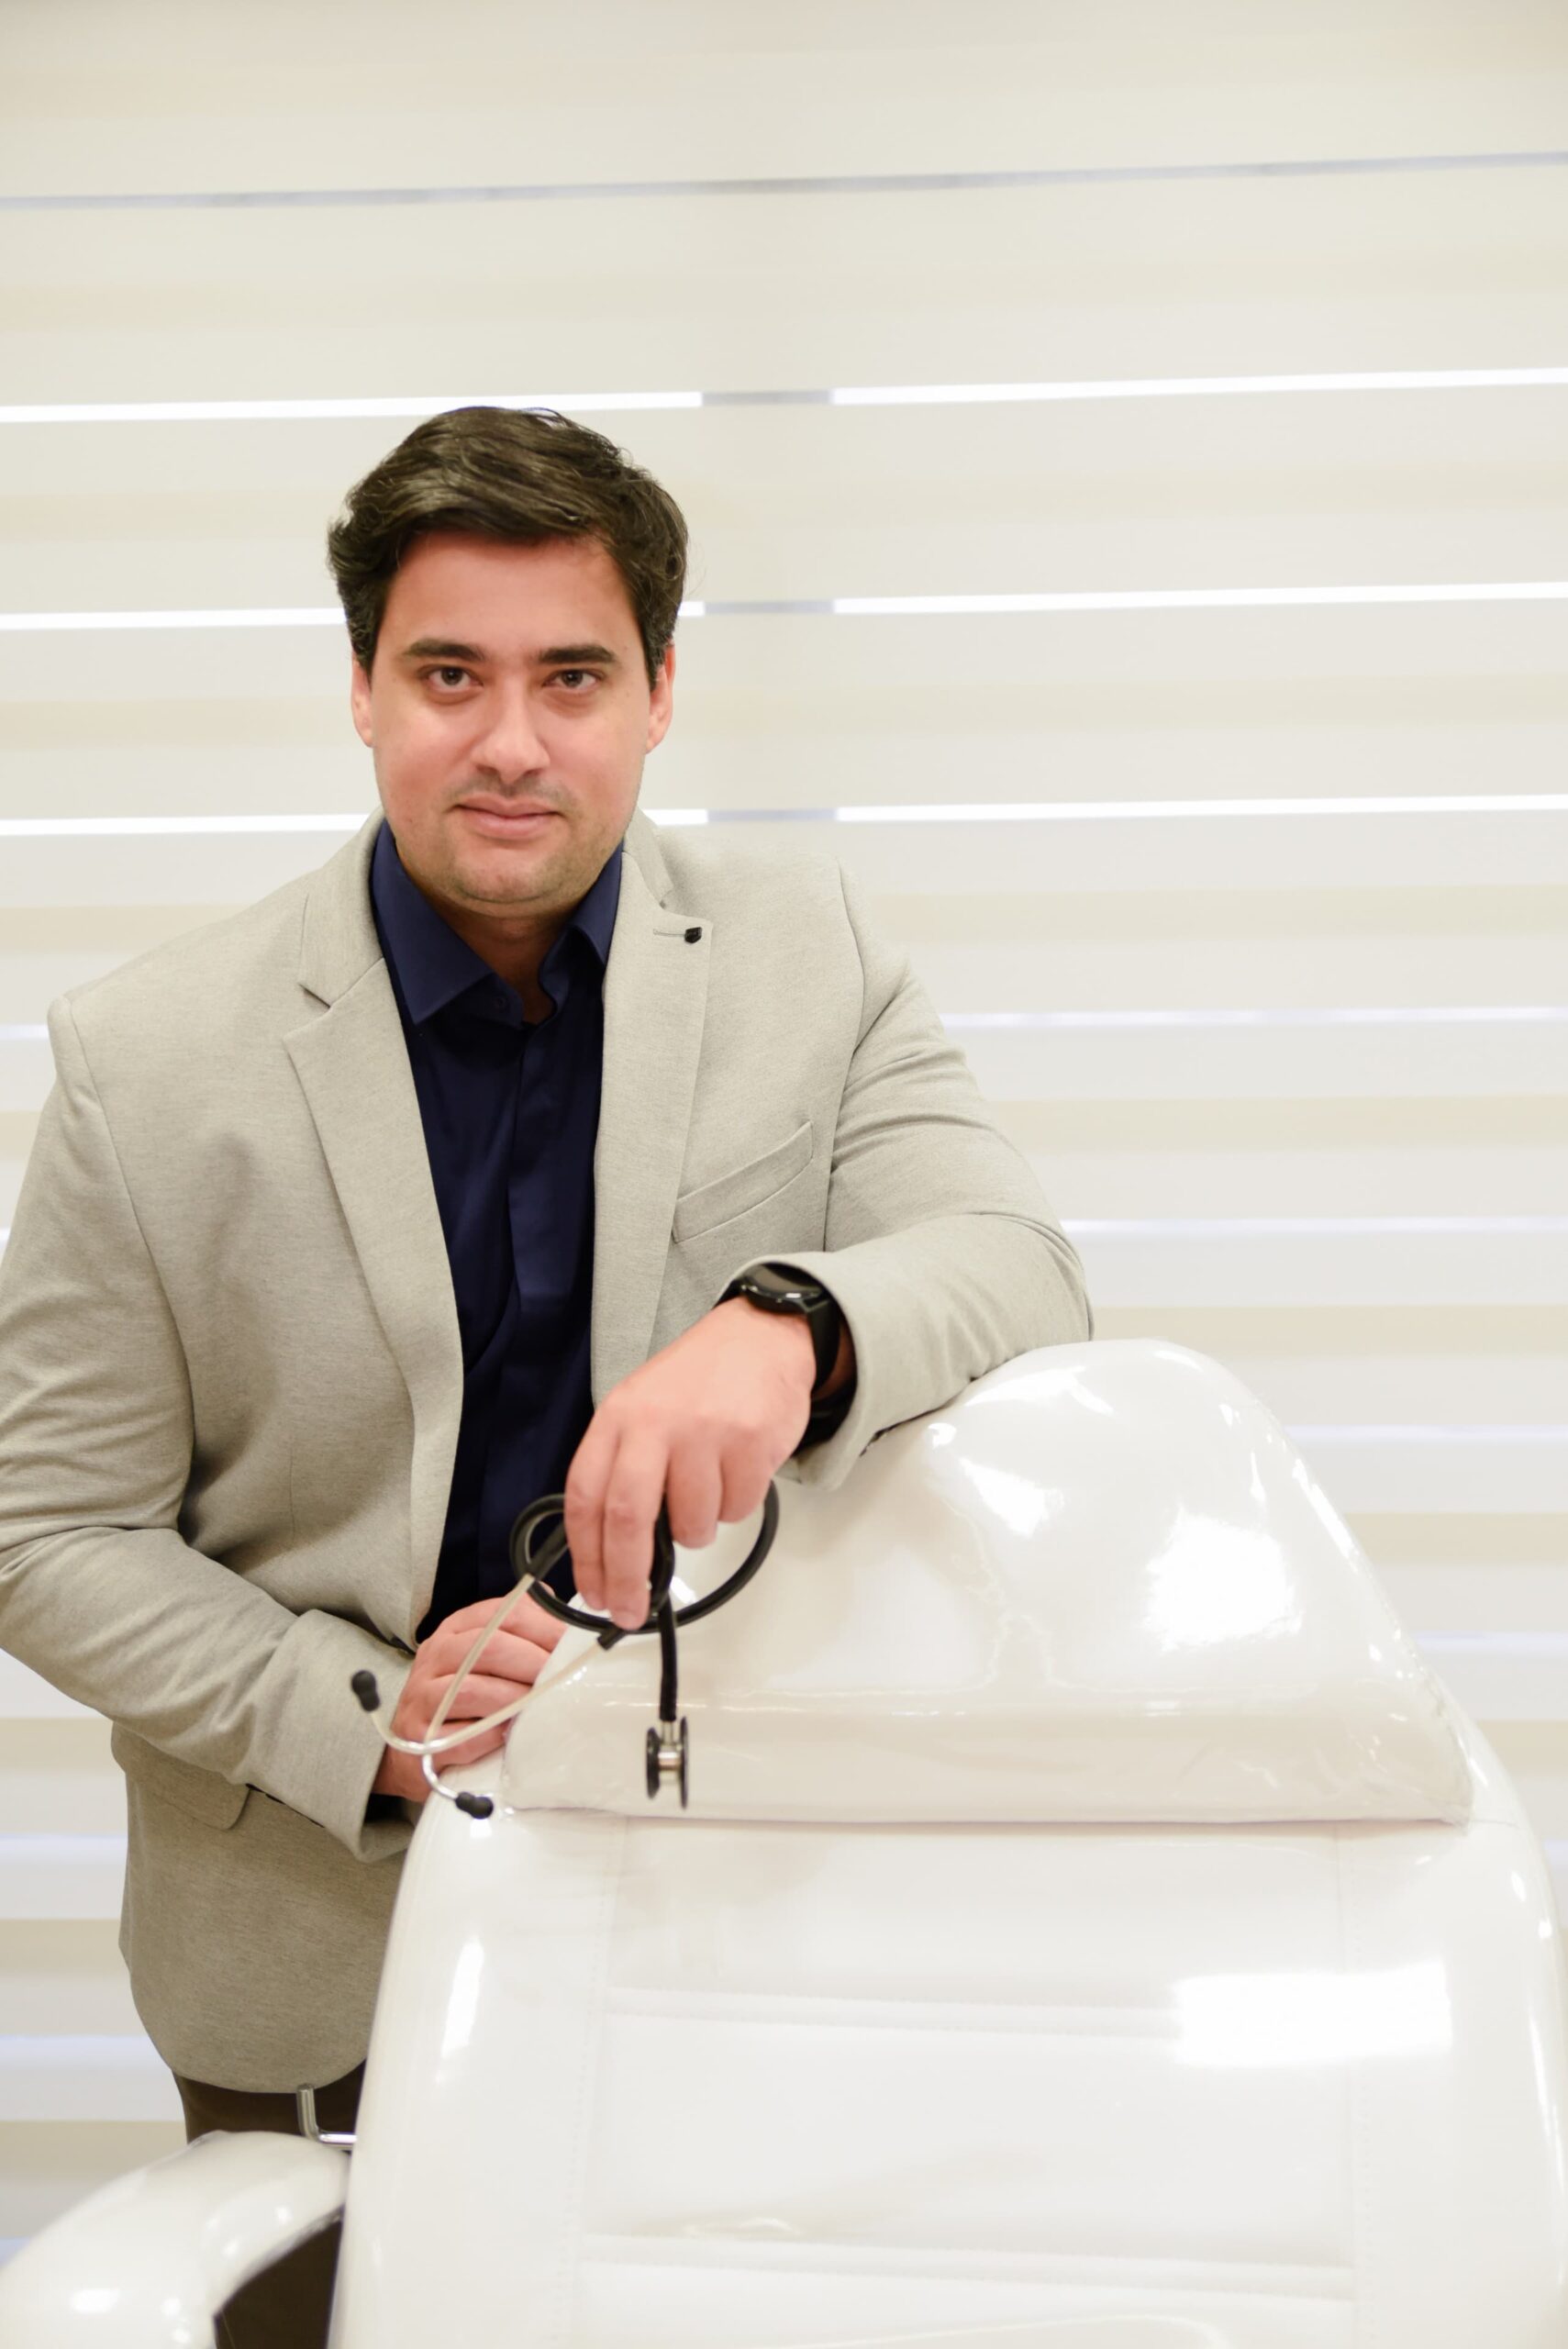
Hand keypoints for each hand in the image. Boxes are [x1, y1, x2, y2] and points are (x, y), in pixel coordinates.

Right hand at [372, 1588, 563, 1802]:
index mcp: (456, 1629)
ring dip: (513, 1699)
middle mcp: (435, 1656)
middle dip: (532, 1662)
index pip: (500, 1613)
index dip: (541, 1627)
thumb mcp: (483, 1656)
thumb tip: (566, 1616)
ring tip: (537, 1708)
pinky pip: (459, 1736)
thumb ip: (519, 1633)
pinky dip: (489, 1736)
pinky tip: (508, 1735)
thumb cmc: (460, 1697)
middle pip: (487, 1648)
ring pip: (472, 1690)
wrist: (408, 1749)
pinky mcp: (418, 1738)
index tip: (570, 1645)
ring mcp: (422, 1697)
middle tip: (560, 1678)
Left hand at [563, 1298, 818, 1629]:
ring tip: (705, 1495)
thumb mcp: (641, 1411)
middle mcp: (655, 1423)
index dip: (587, 1556)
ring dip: (698, 1531)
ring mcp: (704, 1432)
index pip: (586, 1496)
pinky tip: (736, 1470)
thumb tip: (613, 1555)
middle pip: (629, 1519)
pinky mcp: (750, 1442)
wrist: (759, 1337)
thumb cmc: (696, 1385)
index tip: (594, 1594)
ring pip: (692, 1524)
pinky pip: (737, 1508)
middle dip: (628, 1577)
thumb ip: (623, 1471)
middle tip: (632, 1611)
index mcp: (618, 1418)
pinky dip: (735, 1507)